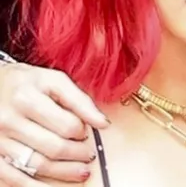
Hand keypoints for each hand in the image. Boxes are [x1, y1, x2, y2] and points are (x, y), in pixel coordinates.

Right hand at [0, 63, 107, 184]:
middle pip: (53, 147)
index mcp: (28, 98)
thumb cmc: (26, 83)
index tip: (87, 133)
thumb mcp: (53, 80)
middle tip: (89, 155)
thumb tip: (103, 123)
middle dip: (78, 154)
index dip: (82, 132)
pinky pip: (13, 178)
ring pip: (37, 165)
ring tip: (81, 171)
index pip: (66, 124)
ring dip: (64, 172)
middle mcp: (10, 120)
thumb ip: (79, 100)